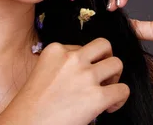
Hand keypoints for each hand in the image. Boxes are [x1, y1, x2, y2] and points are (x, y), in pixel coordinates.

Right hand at [0, 38, 127, 124]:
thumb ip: (62, 66)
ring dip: (115, 77)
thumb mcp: (42, 73)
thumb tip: (83, 72)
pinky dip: (120, 98)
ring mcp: (86, 76)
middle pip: (104, 45)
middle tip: (103, 74)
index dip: (85, 62)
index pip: (82, 46)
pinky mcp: (97, 97)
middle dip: (107, 58)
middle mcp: (72, 58)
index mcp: (55, 50)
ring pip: (117, 63)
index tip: (80, 77)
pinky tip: (109, 107)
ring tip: (107, 90)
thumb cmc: (30, 107)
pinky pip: (123, 90)